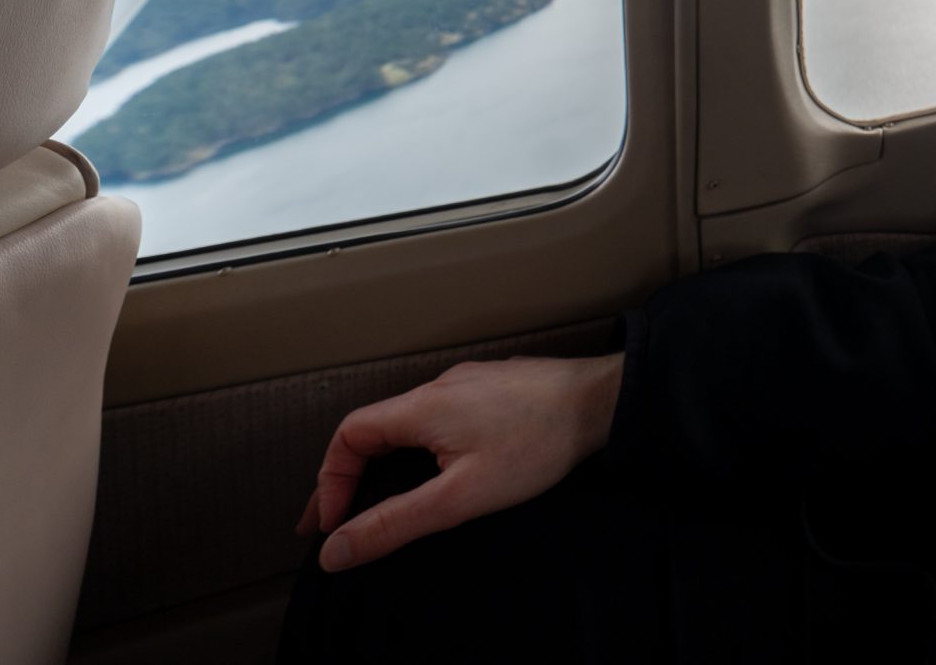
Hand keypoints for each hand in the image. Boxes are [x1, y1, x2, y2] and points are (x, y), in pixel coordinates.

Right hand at [295, 352, 625, 572]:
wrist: (604, 400)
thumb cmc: (537, 445)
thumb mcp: (460, 496)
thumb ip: (396, 522)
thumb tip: (335, 550)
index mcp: (421, 406)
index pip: (349, 435)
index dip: (331, 480)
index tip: (333, 523)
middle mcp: (439, 386)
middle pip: (374, 428)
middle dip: (350, 475)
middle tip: (338, 518)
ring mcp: (470, 384)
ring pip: (409, 423)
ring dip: (386, 461)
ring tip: (379, 499)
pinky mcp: (496, 389)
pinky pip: (441, 417)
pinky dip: (421, 446)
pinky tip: (438, 469)